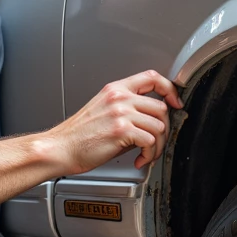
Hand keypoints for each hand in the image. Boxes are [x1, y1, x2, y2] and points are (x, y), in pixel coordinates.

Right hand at [58, 69, 182, 173]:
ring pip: (159, 126)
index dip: (170, 89)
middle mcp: (119, 98)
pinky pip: (150, 141)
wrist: (61, 148)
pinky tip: (139, 159)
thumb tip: (151, 120)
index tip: (175, 102)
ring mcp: (121, 113)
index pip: (152, 77)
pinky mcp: (121, 130)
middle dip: (164, 130)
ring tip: (146, 154)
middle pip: (161, 107)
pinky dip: (149, 154)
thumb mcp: (102, 110)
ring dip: (157, 146)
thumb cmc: (79, 135)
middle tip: (155, 143)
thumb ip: (127, 108)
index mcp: (115, 89)